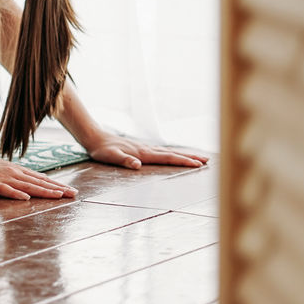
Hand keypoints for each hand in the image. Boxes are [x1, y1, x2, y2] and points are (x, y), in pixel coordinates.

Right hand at [0, 154, 77, 200]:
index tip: (71, 191)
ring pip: (27, 186)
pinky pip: (5, 190)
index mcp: (17, 171)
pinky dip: (16, 193)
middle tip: (74, 194)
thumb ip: (19, 177)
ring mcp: (3, 178)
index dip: (57, 185)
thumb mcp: (4, 170)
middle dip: (57, 189)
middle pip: (39, 182)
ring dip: (44, 191)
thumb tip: (37, 183)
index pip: (41, 179)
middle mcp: (14, 173)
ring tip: (58, 195)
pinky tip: (26, 198)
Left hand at [84, 133, 208, 169]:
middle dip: (190, 157)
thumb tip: (137, 165)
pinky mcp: (142, 149)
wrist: (95, 138)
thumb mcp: (110, 157)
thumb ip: (123, 160)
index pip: (167, 158)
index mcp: (143, 153)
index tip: (197, 164)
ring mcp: (146, 148)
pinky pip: (163, 152)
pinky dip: (174, 154)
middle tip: (208, 160)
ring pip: (170, 152)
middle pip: (173, 153)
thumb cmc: (102, 150)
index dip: (182, 161)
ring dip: (185, 154)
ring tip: (200, 158)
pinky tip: (177, 155)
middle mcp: (147, 149)